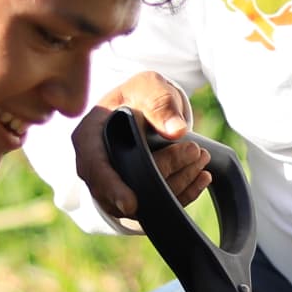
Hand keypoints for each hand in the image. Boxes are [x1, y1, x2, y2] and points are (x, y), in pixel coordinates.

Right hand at [71, 72, 209, 220]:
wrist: (147, 106)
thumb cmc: (140, 96)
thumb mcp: (148, 87)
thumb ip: (160, 103)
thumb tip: (176, 130)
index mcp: (89, 137)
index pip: (94, 168)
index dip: (111, 188)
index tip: (131, 204)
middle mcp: (98, 166)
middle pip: (123, 187)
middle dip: (162, 176)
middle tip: (194, 152)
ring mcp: (116, 182)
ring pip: (144, 199)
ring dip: (177, 183)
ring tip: (201, 159)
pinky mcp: (137, 192)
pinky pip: (158, 203)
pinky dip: (183, 193)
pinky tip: (202, 177)